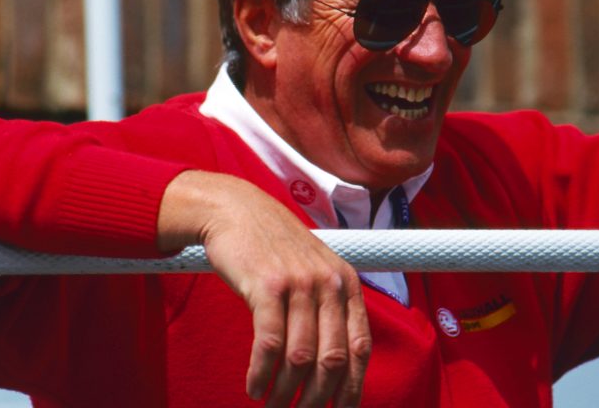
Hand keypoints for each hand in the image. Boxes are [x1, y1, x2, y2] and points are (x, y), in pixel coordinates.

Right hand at [158, 171, 370, 406]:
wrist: (238, 210)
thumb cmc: (274, 246)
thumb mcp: (314, 268)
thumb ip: (329, 307)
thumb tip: (335, 367)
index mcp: (346, 282)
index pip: (360, 349)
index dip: (350, 390)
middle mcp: (328, 283)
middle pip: (332, 360)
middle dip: (315, 399)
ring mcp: (298, 283)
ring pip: (300, 358)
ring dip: (284, 393)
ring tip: (271, 407)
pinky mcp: (266, 285)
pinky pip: (268, 344)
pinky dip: (260, 374)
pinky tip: (252, 387)